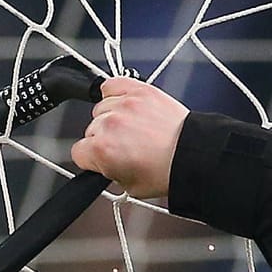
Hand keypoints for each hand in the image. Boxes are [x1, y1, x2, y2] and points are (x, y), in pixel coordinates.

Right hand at [71, 76, 187, 199]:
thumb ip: (107, 171)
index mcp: (102, 150)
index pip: (78, 152)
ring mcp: (123, 105)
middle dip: (104, 138)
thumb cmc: (166, 171)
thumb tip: (102, 163)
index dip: (91, 158)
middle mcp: (109, 124)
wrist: (193, 154)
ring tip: (133, 128)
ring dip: (112, 117)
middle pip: (90, 130)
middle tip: (125, 146)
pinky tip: (124, 104)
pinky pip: (112, 85)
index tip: (102, 158)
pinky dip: (115, 93)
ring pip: (101, 109)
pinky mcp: (138, 91)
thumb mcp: (129, 186)